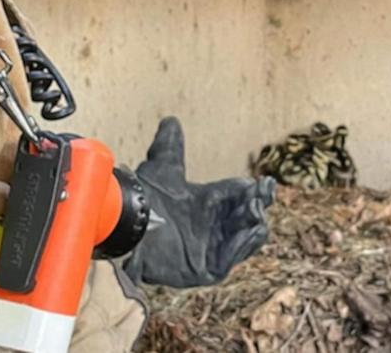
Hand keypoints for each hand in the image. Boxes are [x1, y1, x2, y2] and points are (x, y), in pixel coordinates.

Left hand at [123, 116, 276, 287]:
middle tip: (261, 196)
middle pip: (246, 218)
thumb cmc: (143, 198)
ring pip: (244, 239)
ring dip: (253, 224)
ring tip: (256, 210)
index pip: (239, 196)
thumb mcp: (162, 169)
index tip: (264, 183)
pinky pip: (230, 259)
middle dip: (257, 206)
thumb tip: (171, 121)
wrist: (127, 225)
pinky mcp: (205, 269)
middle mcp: (211, 228)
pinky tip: (250, 229)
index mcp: (207, 204)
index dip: (254, 190)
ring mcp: (210, 250)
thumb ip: (170, 147)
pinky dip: (242, 244)